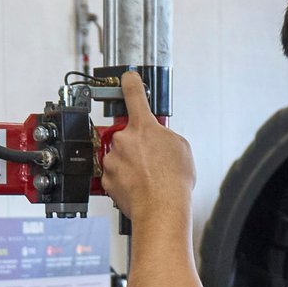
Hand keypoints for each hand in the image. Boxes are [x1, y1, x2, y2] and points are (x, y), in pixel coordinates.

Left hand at [100, 72, 195, 222]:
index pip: (134, 94)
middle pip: (126, 135)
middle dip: (136, 145)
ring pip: (119, 156)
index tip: (127, 78)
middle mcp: (123, 140)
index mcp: (144, 126)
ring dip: (129, 164)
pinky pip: (114, 175)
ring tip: (146, 178)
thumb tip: (159, 138)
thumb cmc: (173, 182)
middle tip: (150, 159)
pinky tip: (137, 187)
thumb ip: (165, 135)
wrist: (161, 208)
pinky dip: (123, 180)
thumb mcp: (181, 148)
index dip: (130, 83)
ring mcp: (113, 159)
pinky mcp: (106, 179)